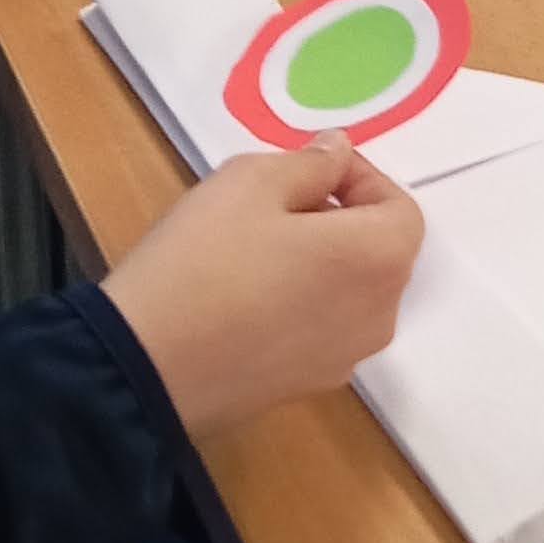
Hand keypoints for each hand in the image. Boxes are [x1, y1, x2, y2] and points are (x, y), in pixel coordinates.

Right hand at [99, 142, 424, 439]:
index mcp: (379, 261)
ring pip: (349, 292)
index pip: (399, 207)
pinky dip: (300, 303)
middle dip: (339, 218)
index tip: (305, 169)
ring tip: (254, 248)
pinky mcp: (306, 388)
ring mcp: (344, 360)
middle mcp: (379, 317)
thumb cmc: (204, 260)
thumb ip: (311, 163)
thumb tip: (338, 154)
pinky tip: (243, 296)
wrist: (145, 366)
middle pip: (378, 252)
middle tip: (274, 203)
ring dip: (320, 261)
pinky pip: (320, 328)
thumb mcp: (250, 182)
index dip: (358, 178)